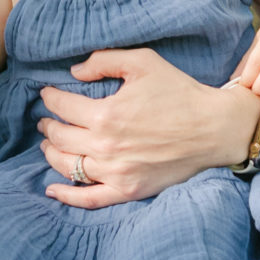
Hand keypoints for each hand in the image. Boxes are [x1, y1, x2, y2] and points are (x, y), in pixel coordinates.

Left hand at [35, 46, 259, 208]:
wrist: (213, 128)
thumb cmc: (180, 92)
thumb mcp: (143, 62)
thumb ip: (104, 60)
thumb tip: (74, 72)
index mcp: (106, 114)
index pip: (62, 106)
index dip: (50, 97)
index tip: (48, 93)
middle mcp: (105, 146)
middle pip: (60, 137)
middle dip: (48, 125)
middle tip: (46, 119)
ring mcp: (116, 172)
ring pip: (67, 166)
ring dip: (51, 153)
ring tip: (49, 144)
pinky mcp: (128, 190)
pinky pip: (88, 198)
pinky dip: (66, 195)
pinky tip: (52, 189)